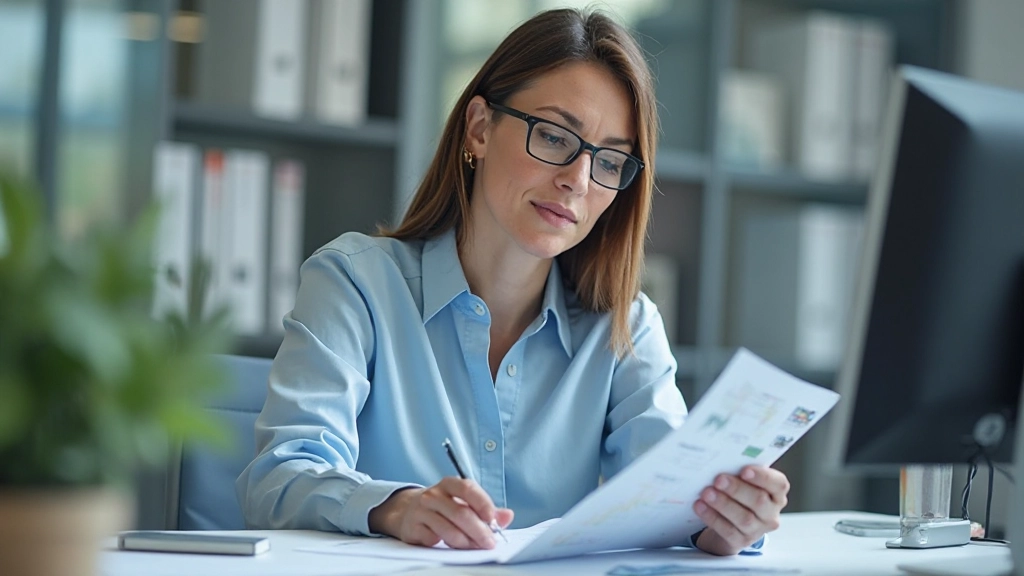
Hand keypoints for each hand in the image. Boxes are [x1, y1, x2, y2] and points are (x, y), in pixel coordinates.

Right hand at [368, 477, 513, 548]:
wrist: (407, 510)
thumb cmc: (442, 506)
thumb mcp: (463, 502)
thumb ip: (486, 509)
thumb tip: (507, 516)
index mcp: (449, 483)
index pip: (467, 489)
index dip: (483, 503)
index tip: (493, 520)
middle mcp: (434, 494)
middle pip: (460, 513)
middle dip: (479, 531)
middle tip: (489, 542)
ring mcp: (421, 510)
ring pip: (448, 530)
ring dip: (466, 542)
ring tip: (474, 546)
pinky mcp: (413, 527)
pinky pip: (434, 539)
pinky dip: (446, 546)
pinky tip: (452, 546)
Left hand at [692, 465, 788, 555]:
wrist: (728, 522)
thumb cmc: (738, 494)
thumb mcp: (744, 482)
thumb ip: (739, 472)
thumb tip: (720, 461)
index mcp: (776, 494)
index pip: (778, 484)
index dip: (763, 477)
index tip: (744, 470)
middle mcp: (771, 513)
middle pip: (759, 501)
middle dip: (737, 489)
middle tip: (718, 479)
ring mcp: (758, 530)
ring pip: (744, 518)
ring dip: (723, 504)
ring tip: (706, 493)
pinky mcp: (741, 541)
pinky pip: (728, 531)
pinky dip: (712, 517)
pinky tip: (700, 506)